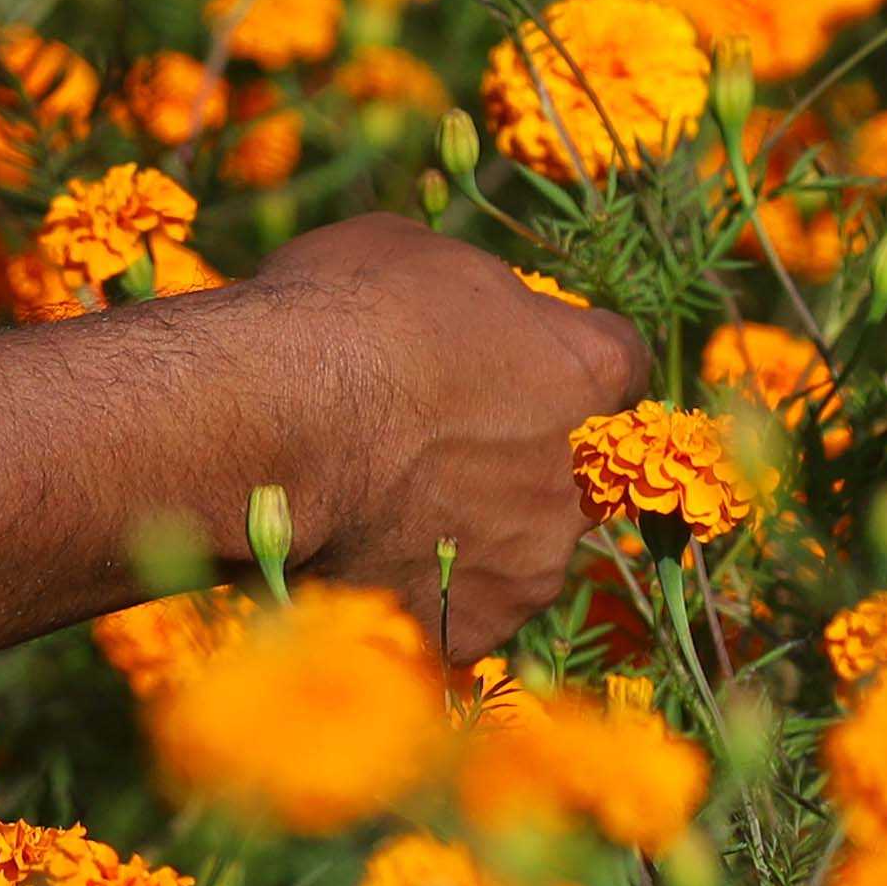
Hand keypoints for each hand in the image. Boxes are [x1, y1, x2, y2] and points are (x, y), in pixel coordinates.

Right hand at [222, 214, 651, 660]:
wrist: (270, 421)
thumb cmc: (340, 315)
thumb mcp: (414, 257)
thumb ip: (465, 302)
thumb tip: (453, 315)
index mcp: (585, 372)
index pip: (616, 363)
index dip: (558, 361)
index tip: (510, 362)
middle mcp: (576, 477)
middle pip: (563, 468)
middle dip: (512, 457)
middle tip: (429, 442)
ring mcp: (526, 563)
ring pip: (515, 550)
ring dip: (469, 532)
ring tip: (383, 510)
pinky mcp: (469, 628)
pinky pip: (456, 611)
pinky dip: (420, 591)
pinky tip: (361, 560)